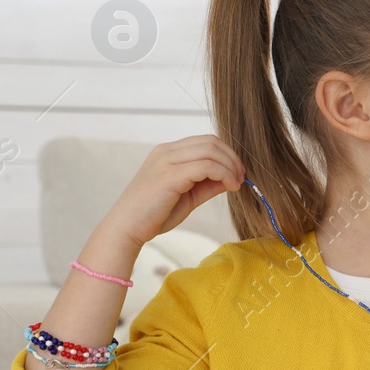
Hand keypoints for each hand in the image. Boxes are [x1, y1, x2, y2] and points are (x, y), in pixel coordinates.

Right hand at [105, 135, 245, 249]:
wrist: (127, 228)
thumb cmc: (155, 214)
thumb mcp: (188, 196)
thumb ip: (208, 184)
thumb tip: (233, 178)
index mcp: (167, 152)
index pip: (205, 141)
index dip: (227, 154)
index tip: (238, 173)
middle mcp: (166, 151)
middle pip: (211, 142)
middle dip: (232, 158)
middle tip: (242, 177)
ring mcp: (166, 161)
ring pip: (211, 151)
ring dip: (230, 166)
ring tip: (237, 184)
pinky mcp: (170, 175)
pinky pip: (207, 166)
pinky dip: (224, 174)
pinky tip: (230, 187)